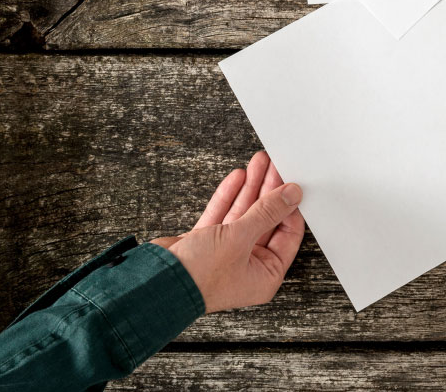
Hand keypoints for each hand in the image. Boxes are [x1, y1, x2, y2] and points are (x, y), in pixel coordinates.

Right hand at [152, 150, 305, 312]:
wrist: (152, 284)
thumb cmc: (198, 276)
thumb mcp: (240, 238)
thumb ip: (267, 212)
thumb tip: (292, 194)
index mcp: (265, 275)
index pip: (288, 234)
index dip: (290, 206)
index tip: (293, 182)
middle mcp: (248, 266)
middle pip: (266, 220)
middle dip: (269, 190)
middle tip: (274, 165)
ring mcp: (225, 254)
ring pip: (244, 214)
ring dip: (250, 188)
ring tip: (259, 162)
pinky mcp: (205, 244)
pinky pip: (222, 216)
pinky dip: (229, 197)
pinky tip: (238, 177)